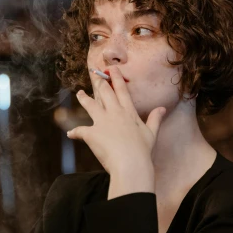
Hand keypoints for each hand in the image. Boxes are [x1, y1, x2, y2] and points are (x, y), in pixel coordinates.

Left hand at [67, 66, 165, 193]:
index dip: (116, 78)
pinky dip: (75, 132)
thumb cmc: (142, 151)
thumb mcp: (151, 133)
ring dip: (84, 98)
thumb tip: (162, 108)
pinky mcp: (92, 133)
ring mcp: (102, 122)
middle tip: (94, 73)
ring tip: (79, 93)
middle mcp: (114, 113)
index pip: (122, 91)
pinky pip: (80, 131)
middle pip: (104, 93)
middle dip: (99, 82)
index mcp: (128, 112)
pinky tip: (71, 133)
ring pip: (90, 105)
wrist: (130, 164)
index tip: (112, 68)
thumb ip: (155, 119)